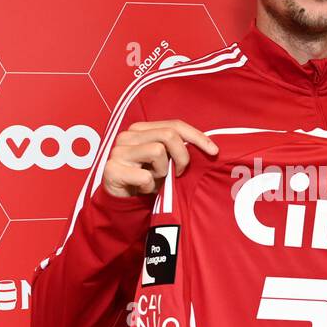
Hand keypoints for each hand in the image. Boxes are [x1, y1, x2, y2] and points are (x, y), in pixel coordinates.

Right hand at [102, 120, 217, 197]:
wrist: (121, 201)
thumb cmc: (146, 179)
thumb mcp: (165, 162)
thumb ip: (178, 149)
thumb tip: (208, 148)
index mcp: (141, 129)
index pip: (174, 124)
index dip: (197, 136)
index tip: (214, 151)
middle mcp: (128, 135)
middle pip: (169, 135)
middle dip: (182, 156)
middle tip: (179, 173)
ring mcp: (118, 151)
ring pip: (157, 151)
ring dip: (162, 172)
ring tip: (154, 180)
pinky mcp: (112, 169)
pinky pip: (145, 176)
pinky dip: (149, 187)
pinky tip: (142, 189)